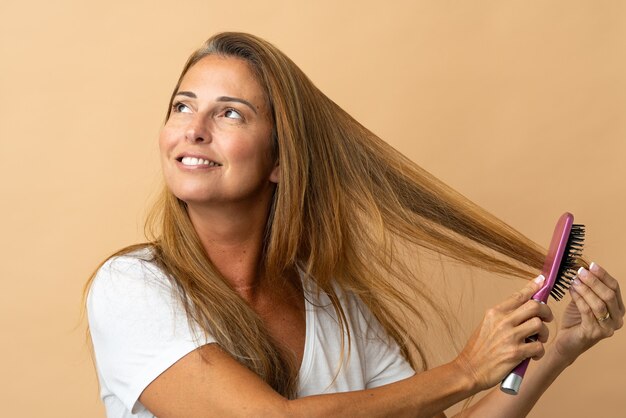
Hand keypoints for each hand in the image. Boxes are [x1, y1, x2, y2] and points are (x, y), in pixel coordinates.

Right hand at [455, 276, 553, 390]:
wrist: (469, 369)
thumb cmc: (479, 349)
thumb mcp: (486, 324)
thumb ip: (503, 316)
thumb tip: (523, 309)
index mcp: (495, 312)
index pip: (519, 295)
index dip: (533, 287)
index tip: (542, 281)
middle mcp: (503, 321)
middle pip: (535, 306)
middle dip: (546, 312)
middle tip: (546, 319)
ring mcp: (509, 336)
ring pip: (539, 325)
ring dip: (544, 334)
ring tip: (538, 340)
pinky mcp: (515, 353)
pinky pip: (538, 346)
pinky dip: (540, 351)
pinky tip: (534, 355)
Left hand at [553, 262, 623, 363]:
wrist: (566, 341)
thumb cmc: (576, 320)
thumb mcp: (583, 300)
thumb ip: (586, 288)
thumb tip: (582, 269)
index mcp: (617, 309)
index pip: (615, 288)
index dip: (603, 275)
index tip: (591, 265)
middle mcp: (617, 319)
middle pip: (609, 295)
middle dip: (594, 281)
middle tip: (580, 272)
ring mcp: (607, 328)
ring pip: (599, 304)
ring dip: (586, 289)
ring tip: (574, 280)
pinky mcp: (594, 333)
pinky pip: (587, 312)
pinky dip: (579, 299)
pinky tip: (571, 290)